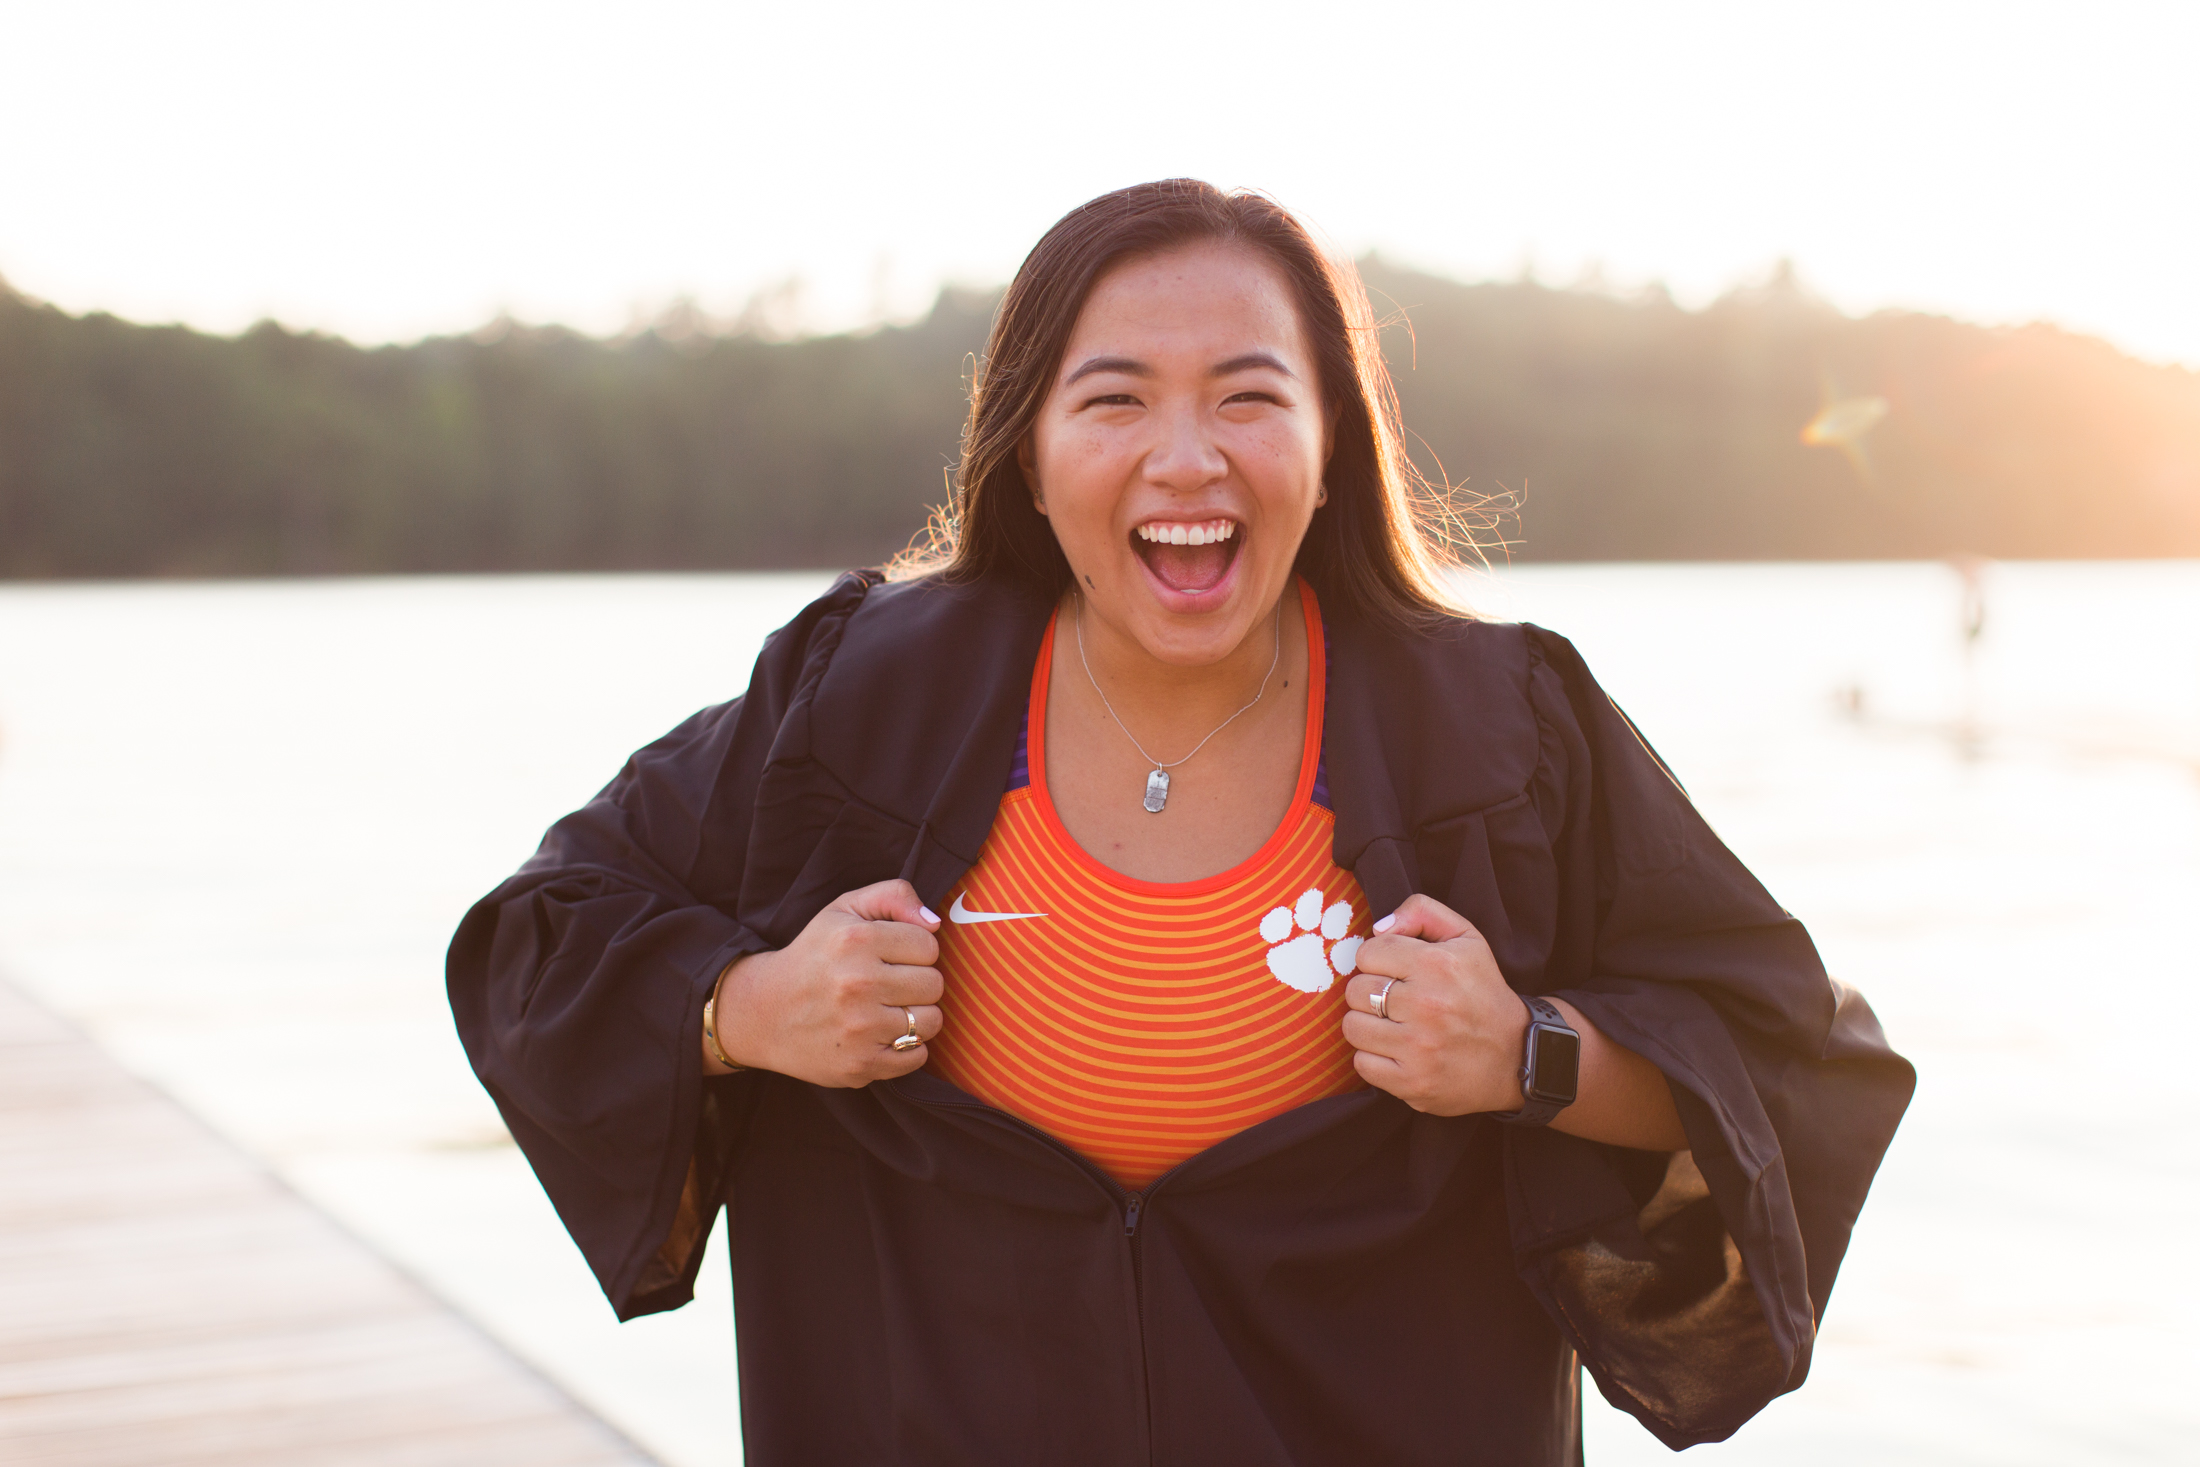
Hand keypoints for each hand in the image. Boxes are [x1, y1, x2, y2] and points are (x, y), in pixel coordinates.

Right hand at [707, 879, 943, 1086]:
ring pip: (931, 1021)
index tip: (892, 957)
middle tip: (890, 985)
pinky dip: (907, 1048)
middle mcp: (858, 983)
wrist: (764, 1012)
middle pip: (934, 984)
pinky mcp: (860, 1064)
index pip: (929, 945)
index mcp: (857, 940)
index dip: (915, 950)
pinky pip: (917, 1056)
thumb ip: (893, 896)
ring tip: (888, 1010)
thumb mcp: (844, 909)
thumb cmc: (814, 956)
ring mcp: (859, 1028)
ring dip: (916, 1017)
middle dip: (918, 983)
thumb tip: (934, 922)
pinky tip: (882, 1035)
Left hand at [1341, 894, 1528, 1115]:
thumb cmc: (1482, 992)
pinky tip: (1396, 1051)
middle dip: (1370, 992)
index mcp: (1438, 965)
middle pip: (1355, 991)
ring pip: (1352, 1027)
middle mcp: (1428, 1005)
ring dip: (1368, 1025)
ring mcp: (1419, 1048)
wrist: (1516, 1056)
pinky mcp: (1412, 1083)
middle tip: (1394, 1001)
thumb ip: (1422, 912)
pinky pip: (1361, 1063)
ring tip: (1392, 1025)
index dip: (1377, 960)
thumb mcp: (1466, 938)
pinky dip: (1374, 1057)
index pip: (1368, 953)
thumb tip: (1378, 927)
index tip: (1395, 971)